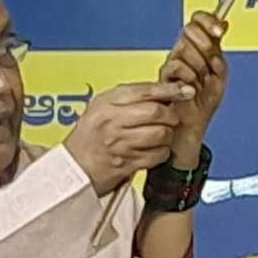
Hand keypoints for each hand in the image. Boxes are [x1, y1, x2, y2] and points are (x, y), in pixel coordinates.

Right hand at [63, 81, 193, 194]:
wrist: (72, 169)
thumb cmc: (87, 138)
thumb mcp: (99, 108)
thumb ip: (126, 98)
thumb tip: (161, 90)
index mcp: (106, 102)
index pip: (145, 90)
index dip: (170, 89)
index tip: (185, 90)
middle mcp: (112, 121)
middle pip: (156, 111)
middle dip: (170, 115)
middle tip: (171, 118)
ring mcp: (119, 143)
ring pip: (160, 133)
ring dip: (167, 136)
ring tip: (160, 136)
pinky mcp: (126, 163)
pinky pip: (157, 155)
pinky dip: (161, 153)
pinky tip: (154, 151)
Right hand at [159, 11, 228, 165]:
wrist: (192, 124)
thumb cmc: (203, 101)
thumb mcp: (219, 72)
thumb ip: (218, 49)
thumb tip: (223, 23)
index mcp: (197, 46)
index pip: (198, 20)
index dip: (208, 21)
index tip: (219, 31)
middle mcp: (183, 51)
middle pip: (190, 30)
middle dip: (206, 47)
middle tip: (210, 65)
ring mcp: (173, 62)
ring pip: (185, 48)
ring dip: (199, 69)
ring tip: (199, 84)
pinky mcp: (164, 76)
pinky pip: (177, 67)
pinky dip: (189, 80)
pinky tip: (191, 90)